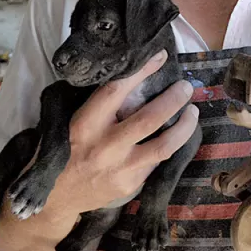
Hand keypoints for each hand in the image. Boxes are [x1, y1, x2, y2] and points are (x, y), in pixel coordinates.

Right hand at [52, 50, 198, 215]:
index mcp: (86, 124)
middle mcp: (105, 146)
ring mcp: (120, 169)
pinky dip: (168, 146)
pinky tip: (174, 136)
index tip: (160, 56)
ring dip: (184, 126)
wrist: (58, 194)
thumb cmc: (69, 147)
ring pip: (163, 146)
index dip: (142, 71)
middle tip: (185, 87)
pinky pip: (156, 162)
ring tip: (192, 111)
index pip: (116, 91)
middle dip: (173, 100)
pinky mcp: (130, 184)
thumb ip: (102, 105)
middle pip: (148, 119)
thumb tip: (136, 76)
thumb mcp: (76, 121)